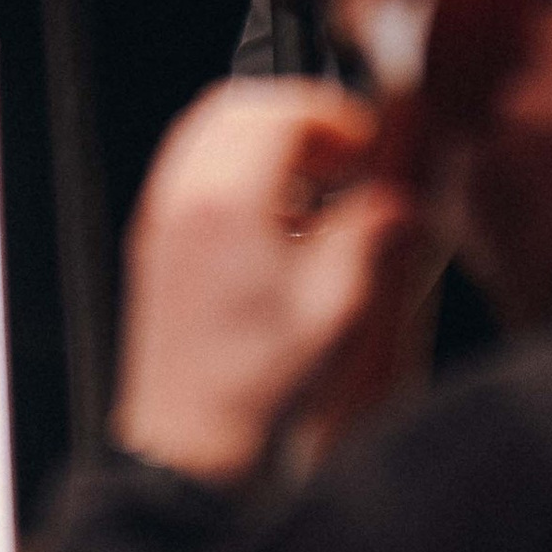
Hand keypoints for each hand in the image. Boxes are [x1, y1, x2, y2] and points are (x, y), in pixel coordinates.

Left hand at [115, 82, 413, 482]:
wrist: (190, 445)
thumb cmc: (252, 388)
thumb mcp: (335, 308)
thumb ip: (368, 237)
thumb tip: (394, 203)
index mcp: (227, 203)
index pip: (278, 112)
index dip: (332, 117)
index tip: (366, 144)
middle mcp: (184, 200)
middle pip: (237, 107)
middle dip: (298, 118)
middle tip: (345, 155)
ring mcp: (163, 220)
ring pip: (208, 132)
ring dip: (265, 139)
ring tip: (317, 184)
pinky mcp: (156, 245)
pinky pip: (193, 170)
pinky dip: (237, 168)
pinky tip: (280, 218)